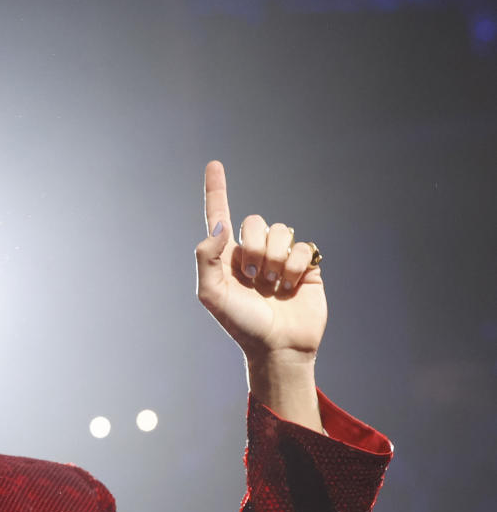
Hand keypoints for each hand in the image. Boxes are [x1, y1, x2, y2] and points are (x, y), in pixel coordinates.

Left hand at [195, 161, 326, 363]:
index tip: (214, 164)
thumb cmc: (241, 325)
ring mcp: (280, 257)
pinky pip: (303, 246)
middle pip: (254, 221)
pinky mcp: (305, 265)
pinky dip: (296, 266)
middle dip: (254, 248)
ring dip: (276, 259)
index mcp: (226, 257)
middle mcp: (253, 252)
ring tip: (273, 285)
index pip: (219, 215)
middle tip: (254, 278)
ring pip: (281, 230)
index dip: (216, 190)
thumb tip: (220, 226)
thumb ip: (206, 258)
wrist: (278, 347)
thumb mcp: (212, 295)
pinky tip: (291, 286)